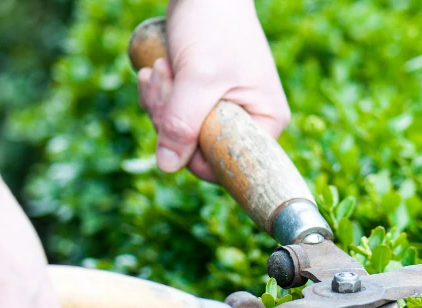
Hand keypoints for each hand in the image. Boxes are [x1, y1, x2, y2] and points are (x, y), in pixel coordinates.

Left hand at [137, 0, 290, 180]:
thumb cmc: (214, 28)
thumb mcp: (198, 78)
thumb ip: (183, 123)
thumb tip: (167, 166)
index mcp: (266, 123)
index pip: (228, 164)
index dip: (194, 152)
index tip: (173, 119)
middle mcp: (251, 121)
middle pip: (201, 149)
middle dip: (171, 118)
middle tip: (163, 78)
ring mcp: (227, 109)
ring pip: (183, 132)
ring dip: (161, 103)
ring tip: (160, 69)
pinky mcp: (205, 98)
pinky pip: (177, 115)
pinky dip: (160, 96)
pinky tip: (155, 70)